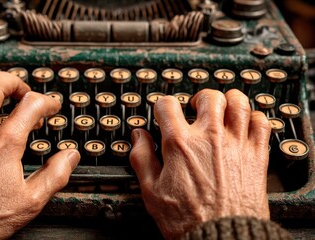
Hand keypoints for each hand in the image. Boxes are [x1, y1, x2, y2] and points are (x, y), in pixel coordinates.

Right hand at [129, 89, 270, 237]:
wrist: (223, 238)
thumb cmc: (187, 220)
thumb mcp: (151, 192)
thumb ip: (142, 158)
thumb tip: (139, 136)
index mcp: (180, 144)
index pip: (167, 105)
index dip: (162, 106)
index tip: (164, 113)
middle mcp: (209, 137)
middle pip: (208, 97)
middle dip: (199, 99)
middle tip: (196, 109)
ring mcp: (236, 144)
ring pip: (238, 102)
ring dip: (228, 101)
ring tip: (222, 110)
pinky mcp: (257, 155)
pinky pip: (262, 122)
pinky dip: (254, 117)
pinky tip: (245, 125)